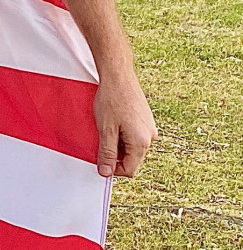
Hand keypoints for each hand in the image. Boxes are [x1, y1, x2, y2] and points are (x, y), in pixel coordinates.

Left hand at [94, 59, 156, 178]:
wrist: (119, 76)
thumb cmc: (112, 100)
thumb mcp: (105, 130)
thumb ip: (106, 154)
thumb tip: (106, 173)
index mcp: (142, 143)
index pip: (129, 170)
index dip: (112, 169)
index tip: (99, 159)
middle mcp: (150, 137)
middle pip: (131, 159)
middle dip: (115, 154)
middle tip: (101, 139)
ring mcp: (149, 128)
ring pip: (131, 147)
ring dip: (118, 143)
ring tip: (107, 127)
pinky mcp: (146, 120)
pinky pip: (134, 135)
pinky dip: (122, 134)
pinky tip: (113, 122)